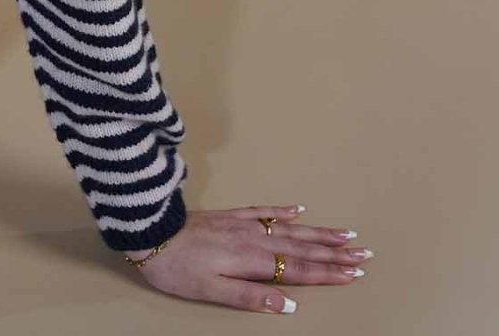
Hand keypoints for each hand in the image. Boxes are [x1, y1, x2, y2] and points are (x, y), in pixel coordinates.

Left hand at [124, 203, 371, 313]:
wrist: (151, 231)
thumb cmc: (178, 268)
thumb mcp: (212, 291)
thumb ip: (251, 297)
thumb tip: (289, 305)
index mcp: (252, 260)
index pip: (298, 269)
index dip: (328, 272)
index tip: (355, 272)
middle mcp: (253, 238)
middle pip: (302, 246)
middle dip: (334, 251)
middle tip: (364, 252)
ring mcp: (243, 223)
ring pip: (289, 228)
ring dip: (318, 232)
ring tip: (344, 233)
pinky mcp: (230, 214)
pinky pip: (264, 210)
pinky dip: (283, 211)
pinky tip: (298, 209)